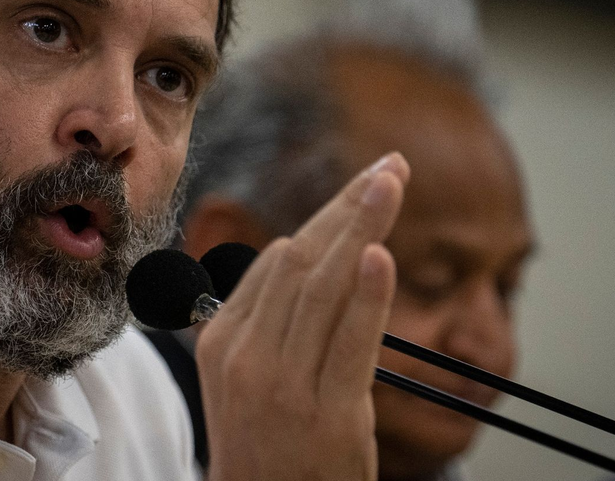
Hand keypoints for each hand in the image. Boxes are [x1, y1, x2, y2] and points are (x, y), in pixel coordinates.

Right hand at [196, 153, 408, 480]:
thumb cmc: (265, 446)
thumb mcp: (245, 378)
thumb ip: (269, 318)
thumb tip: (301, 254)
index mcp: (223, 338)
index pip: (277, 259)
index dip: (327, 217)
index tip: (365, 186)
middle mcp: (246, 354)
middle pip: (301, 260)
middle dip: (348, 207)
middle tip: (389, 168)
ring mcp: (282, 384)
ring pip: (322, 287)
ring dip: (360, 227)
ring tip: (391, 183)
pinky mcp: (325, 414)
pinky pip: (349, 344)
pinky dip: (367, 297)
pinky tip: (380, 257)